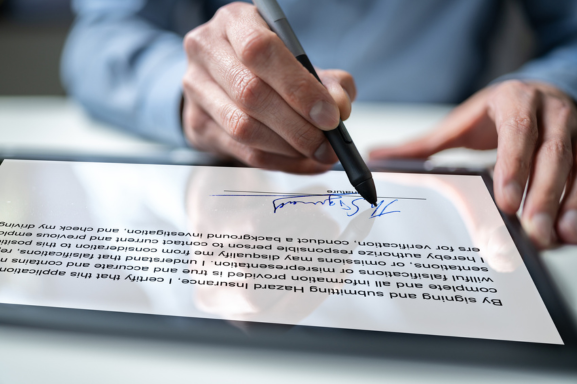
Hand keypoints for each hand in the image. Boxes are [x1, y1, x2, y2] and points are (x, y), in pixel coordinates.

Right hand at [181, 2, 355, 173]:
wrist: (222, 78)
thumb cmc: (266, 64)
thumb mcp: (298, 59)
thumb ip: (326, 80)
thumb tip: (339, 106)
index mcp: (234, 22)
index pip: (260, 50)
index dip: (298, 87)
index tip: (330, 115)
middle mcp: (206, 51)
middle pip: (251, 94)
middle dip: (297, 126)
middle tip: (328, 144)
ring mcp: (196, 89)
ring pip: (243, 128)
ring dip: (288, 148)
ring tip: (318, 154)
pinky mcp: (197, 124)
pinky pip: (242, 152)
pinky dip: (280, 162)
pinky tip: (303, 162)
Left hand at [370, 80, 576, 247]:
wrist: (539, 92)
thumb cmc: (497, 113)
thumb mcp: (461, 124)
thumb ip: (423, 144)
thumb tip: (376, 157)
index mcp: (516, 101)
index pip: (517, 131)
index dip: (514, 164)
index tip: (504, 199)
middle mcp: (552, 113)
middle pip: (553, 154)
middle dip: (542, 194)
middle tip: (530, 230)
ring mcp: (576, 130)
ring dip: (569, 204)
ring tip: (555, 238)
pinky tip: (571, 232)